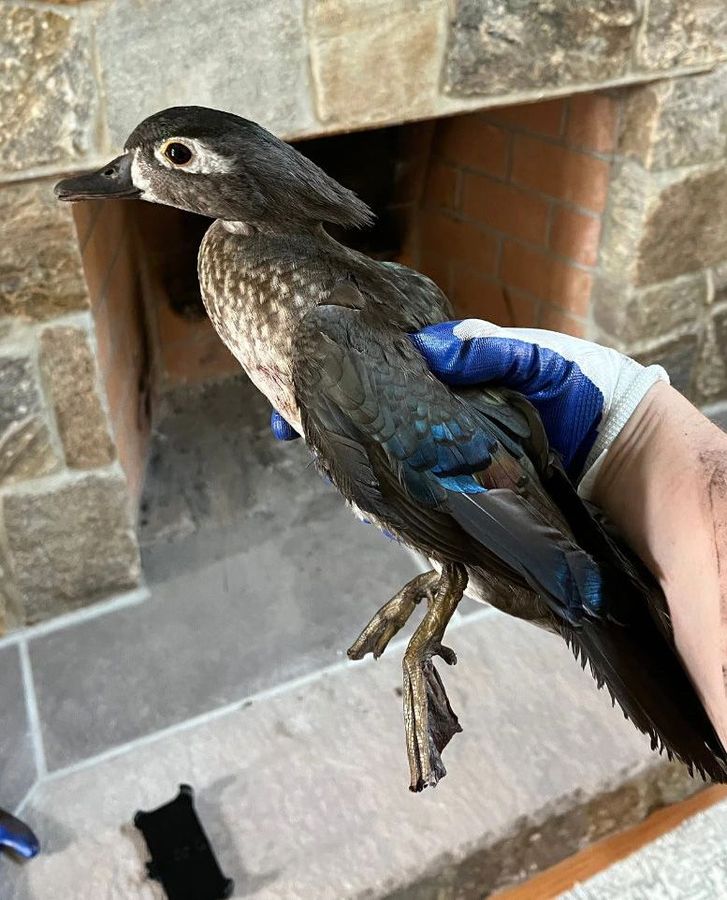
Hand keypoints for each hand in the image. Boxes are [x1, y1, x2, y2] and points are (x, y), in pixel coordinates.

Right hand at [271, 318, 668, 495]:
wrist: (614, 451)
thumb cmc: (575, 390)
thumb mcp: (534, 358)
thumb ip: (487, 348)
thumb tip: (428, 348)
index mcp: (443, 378)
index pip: (376, 371)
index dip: (331, 379)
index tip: (291, 396)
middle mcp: (434, 419)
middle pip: (367, 421)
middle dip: (326, 426)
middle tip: (291, 429)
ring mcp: (441, 457)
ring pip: (382, 462)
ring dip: (350, 464)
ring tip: (317, 456)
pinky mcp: (456, 493)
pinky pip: (411, 497)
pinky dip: (385, 502)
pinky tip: (368, 503)